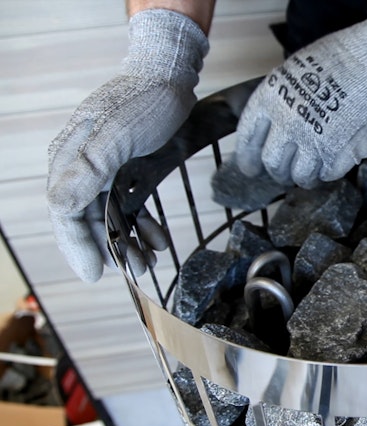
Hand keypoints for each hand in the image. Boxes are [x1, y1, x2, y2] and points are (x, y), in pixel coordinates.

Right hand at [47, 9, 208, 282]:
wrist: (169, 73)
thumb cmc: (145, 100)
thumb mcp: (118, 135)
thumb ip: (89, 169)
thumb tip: (60, 205)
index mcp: (70, 158)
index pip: (65, 212)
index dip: (79, 246)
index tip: (96, 273)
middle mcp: (80, 166)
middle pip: (86, 219)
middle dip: (111, 249)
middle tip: (138, 271)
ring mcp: (101, 167)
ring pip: (108, 217)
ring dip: (129, 241)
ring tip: (152, 260)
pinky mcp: (123, 167)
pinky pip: (126, 204)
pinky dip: (141, 223)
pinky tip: (158, 238)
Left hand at [234, 6, 366, 188]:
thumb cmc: (343, 58)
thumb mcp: (297, 69)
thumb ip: (282, 98)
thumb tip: (276, 118)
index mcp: (270, 100)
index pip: (248, 139)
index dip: (247, 157)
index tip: (250, 167)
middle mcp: (286, 124)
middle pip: (273, 163)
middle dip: (278, 172)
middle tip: (284, 173)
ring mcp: (311, 142)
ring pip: (299, 176)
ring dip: (304, 177)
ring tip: (310, 174)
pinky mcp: (337, 155)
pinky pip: (327, 174)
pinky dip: (329, 172)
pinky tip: (332, 164)